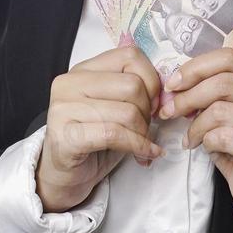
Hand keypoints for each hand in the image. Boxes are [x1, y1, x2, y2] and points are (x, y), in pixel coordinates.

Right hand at [36, 45, 163, 213]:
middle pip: (133, 85)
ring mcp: (63, 109)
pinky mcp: (66, 136)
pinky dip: (138, 147)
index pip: (130, 56)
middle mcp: (69, 83)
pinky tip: (144, 156)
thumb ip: (133, 90)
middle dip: (147, 112)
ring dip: (143, 134)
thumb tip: (168, 93)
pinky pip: (115, 135)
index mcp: (83, 70)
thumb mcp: (114, 106)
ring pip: (128, 112)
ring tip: (142, 145)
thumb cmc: (94, 140)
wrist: (64, 176)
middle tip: (145, 129)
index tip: (152, 103)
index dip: (151, 80)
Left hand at [163, 48, 232, 227]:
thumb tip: (175, 84)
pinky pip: (224, 137)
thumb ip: (212, 92)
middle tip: (169, 112)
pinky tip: (208, 150)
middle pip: (223, 82)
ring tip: (192, 138)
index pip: (230, 58)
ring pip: (220, 111)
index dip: (196, 68)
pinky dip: (207, 143)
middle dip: (187, 97)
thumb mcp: (230, 111)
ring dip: (196, 126)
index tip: (173, 84)